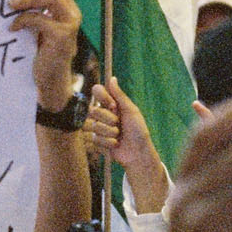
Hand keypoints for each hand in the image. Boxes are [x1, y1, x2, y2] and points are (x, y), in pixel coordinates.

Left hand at [7, 0, 82, 110]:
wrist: (50, 80)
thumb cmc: (40, 53)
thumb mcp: (37, 28)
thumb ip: (32, 11)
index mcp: (65, 8)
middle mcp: (71, 13)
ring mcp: (69, 25)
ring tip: (11, 4)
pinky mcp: (62, 37)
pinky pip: (41, 20)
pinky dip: (23, 20)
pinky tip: (12, 28)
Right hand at [89, 78, 168, 212]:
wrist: (138, 153)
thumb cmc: (138, 130)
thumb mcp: (131, 111)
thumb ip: (119, 95)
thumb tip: (112, 78)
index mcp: (112, 104)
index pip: (98, 93)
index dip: (104, 99)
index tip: (114, 106)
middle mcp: (103, 114)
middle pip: (92, 110)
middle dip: (108, 119)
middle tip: (119, 124)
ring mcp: (99, 128)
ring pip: (92, 126)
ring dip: (109, 132)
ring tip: (118, 136)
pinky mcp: (97, 141)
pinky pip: (94, 139)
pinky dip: (108, 142)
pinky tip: (116, 144)